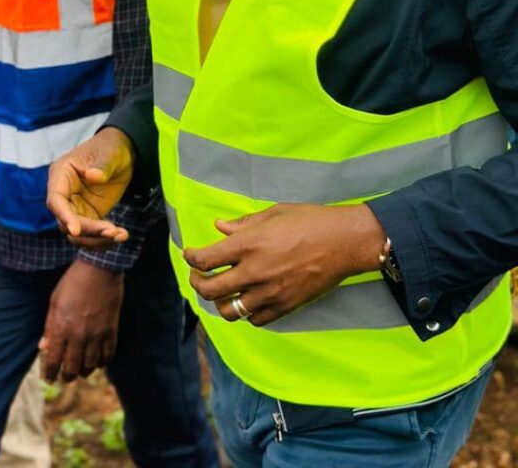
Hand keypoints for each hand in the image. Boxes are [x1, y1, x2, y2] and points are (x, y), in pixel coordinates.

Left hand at [39, 261, 123, 381]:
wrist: (99, 268)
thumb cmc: (73, 282)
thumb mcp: (55, 301)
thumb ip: (49, 327)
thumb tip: (43, 347)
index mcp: (61, 327)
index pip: (54, 360)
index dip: (50, 373)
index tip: (49, 378)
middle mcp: (78, 335)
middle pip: (72, 367)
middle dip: (67, 376)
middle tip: (65, 377)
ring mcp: (96, 334)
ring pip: (90, 365)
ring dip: (84, 370)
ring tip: (81, 369)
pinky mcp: (111, 330)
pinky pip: (108, 356)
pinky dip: (102, 362)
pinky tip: (98, 361)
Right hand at [47, 127, 134, 245]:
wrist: (122, 154)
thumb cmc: (111, 149)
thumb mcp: (110, 154)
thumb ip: (102, 166)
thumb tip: (93, 176)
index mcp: (61, 174)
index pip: (55, 200)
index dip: (64, 216)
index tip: (76, 230)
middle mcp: (64, 193)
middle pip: (66, 222)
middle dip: (89, 231)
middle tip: (113, 231)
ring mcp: (75, 207)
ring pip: (77, 234)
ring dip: (97, 239)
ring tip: (121, 235)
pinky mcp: (88, 216)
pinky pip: (90, 235)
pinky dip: (104, 239)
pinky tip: (122, 235)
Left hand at [184, 203, 385, 326]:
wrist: (343, 242)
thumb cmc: (309, 221)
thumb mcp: (272, 214)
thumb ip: (242, 224)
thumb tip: (220, 227)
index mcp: (248, 244)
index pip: (205, 259)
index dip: (191, 258)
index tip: (190, 255)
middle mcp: (254, 271)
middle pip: (210, 290)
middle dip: (197, 282)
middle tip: (198, 276)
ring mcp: (269, 293)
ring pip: (230, 311)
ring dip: (220, 302)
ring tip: (221, 292)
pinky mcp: (285, 306)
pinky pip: (255, 320)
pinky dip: (246, 313)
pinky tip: (248, 300)